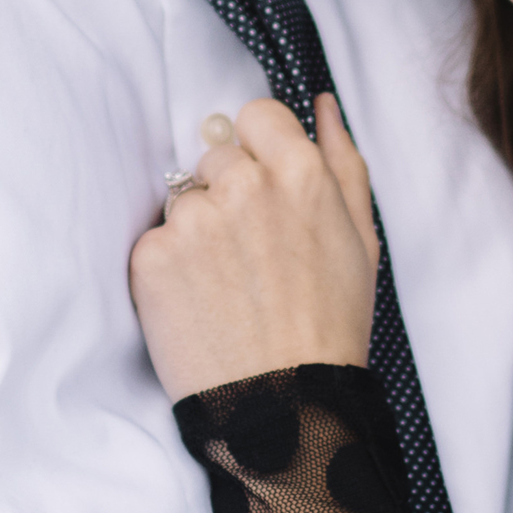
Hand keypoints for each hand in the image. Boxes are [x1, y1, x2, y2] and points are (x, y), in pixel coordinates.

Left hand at [129, 93, 379, 395]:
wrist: (284, 408)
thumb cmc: (331, 326)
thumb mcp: (361, 239)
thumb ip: (343, 159)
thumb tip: (320, 104)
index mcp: (299, 172)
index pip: (255, 116)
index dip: (261, 154)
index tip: (267, 195)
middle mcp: (242, 184)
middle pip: (216, 156)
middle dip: (229, 194)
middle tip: (252, 256)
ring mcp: (192, 219)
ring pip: (184, 200)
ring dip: (199, 233)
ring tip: (228, 288)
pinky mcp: (151, 257)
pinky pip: (155, 242)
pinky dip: (170, 271)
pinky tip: (201, 306)